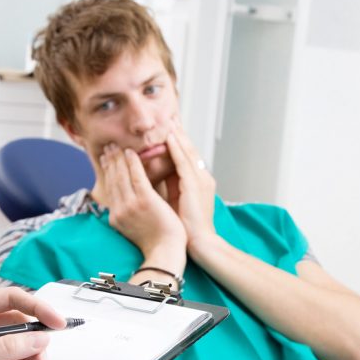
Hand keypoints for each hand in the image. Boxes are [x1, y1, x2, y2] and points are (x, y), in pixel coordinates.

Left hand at [0, 288, 66, 359]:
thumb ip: (3, 347)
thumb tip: (36, 339)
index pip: (10, 299)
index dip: (36, 307)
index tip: (55, 321)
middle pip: (20, 322)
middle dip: (35, 338)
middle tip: (43, 354)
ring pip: (21, 342)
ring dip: (32, 354)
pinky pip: (16, 359)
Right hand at [99, 143, 186, 270]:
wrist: (166, 251)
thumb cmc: (156, 240)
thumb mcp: (134, 226)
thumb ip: (130, 211)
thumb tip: (128, 199)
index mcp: (116, 217)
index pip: (110, 190)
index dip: (107, 173)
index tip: (105, 160)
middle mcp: (119, 210)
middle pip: (112, 180)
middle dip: (109, 162)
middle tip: (108, 147)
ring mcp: (131, 205)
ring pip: (121, 176)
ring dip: (118, 158)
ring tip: (117, 146)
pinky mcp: (144, 200)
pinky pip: (136, 176)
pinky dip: (133, 163)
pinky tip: (131, 152)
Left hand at [166, 119, 216, 251]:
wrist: (200, 242)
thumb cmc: (187, 227)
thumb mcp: (178, 201)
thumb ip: (171, 185)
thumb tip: (156, 175)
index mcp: (199, 182)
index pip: (187, 156)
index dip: (179, 141)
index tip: (170, 128)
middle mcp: (202, 178)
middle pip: (189, 149)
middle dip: (180, 132)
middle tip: (171, 116)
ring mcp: (200, 180)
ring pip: (187, 152)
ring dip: (178, 135)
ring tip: (169, 120)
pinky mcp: (195, 185)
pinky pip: (184, 162)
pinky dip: (177, 149)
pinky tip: (170, 137)